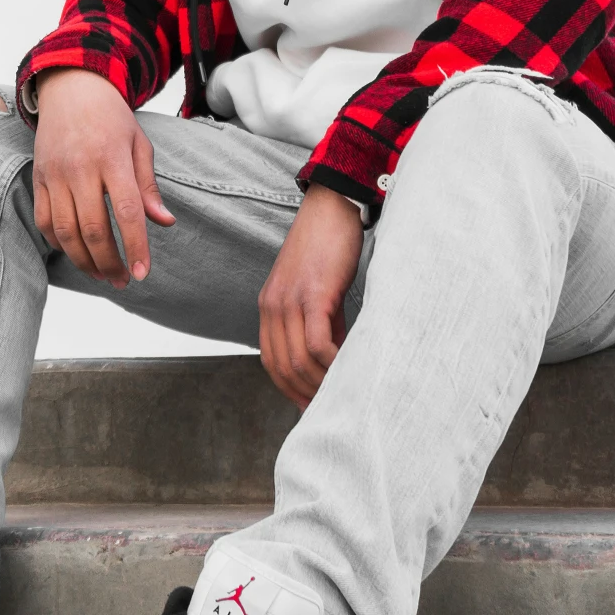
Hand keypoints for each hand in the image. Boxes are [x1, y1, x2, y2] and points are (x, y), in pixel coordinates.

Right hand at [32, 70, 174, 286]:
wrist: (70, 88)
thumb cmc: (111, 117)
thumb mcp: (139, 144)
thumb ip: (148, 186)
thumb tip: (164, 222)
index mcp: (112, 158)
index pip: (126, 211)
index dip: (135, 246)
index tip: (143, 272)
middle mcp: (81, 168)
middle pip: (93, 228)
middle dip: (109, 262)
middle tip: (123, 280)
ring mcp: (55, 174)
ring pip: (65, 231)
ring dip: (83, 260)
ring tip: (101, 275)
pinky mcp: (38, 178)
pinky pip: (44, 221)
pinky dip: (58, 243)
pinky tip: (76, 252)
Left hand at [259, 186, 363, 409]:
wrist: (332, 206)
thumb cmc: (329, 248)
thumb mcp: (317, 292)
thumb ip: (320, 325)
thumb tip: (329, 362)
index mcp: (269, 307)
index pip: (271, 362)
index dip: (289, 388)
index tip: (310, 405)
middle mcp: (272, 306)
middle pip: (282, 367)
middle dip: (305, 393)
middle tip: (329, 407)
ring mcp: (290, 301)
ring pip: (298, 360)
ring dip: (320, 383)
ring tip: (342, 393)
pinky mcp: (313, 294)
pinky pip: (317, 343)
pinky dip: (331, 363)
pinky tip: (346, 369)